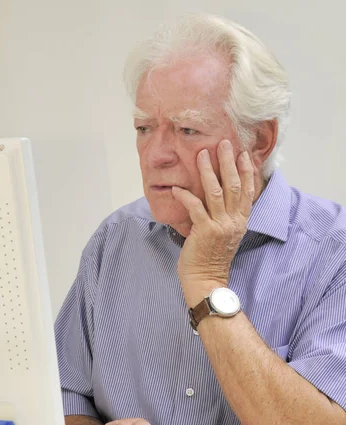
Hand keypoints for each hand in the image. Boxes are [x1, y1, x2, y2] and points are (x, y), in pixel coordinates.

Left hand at [172, 140, 254, 305]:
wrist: (206, 280)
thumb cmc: (212, 258)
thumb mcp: (226, 235)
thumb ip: (226, 216)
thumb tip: (218, 197)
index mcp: (241, 221)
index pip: (248, 191)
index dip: (246, 171)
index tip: (243, 154)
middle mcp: (234, 221)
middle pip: (234, 185)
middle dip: (228, 162)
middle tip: (224, 143)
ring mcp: (220, 226)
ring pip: (216, 191)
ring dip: (208, 171)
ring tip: (202, 154)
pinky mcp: (204, 231)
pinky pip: (195, 207)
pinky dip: (185, 195)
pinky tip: (176, 187)